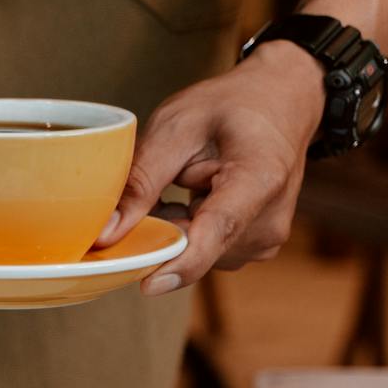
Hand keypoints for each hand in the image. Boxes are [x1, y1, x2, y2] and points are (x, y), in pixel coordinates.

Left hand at [96, 43, 324, 295]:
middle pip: (196, 246)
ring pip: (195, 252)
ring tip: (190, 178)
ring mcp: (265, 239)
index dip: (180, 262)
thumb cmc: (230, 106)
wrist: (282, 102)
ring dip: (176, 223)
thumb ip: (141, 181)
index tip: (148, 285)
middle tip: (165, 178)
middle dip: (162, 225)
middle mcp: (270, 219)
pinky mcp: (254, 247)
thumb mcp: (176, 127)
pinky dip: (187, 228)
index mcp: (260, 178)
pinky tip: (193, 196)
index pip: (217, 230)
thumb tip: (105, 235)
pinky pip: (203, 251)